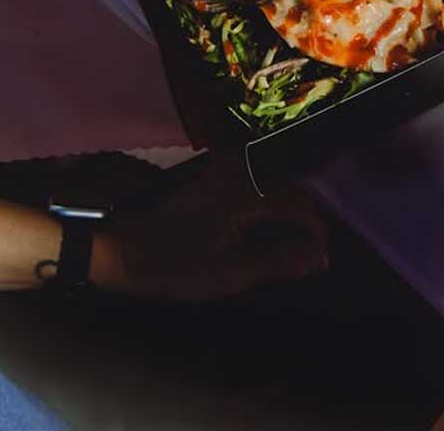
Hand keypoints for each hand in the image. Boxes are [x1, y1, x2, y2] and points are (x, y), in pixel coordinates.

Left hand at [91, 149, 328, 301]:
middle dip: (304, 222)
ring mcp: (223, 171)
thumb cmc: (175, 265)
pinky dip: (266, 208)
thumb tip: (321, 257)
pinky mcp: (212, 177)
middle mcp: (238, 171)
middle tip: (308, 255)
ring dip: (286, 214)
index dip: (317, 233)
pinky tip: (261, 232)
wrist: (122, 250)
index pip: (300, 205)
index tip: (320, 259)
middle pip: (289, 191)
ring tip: (288, 247)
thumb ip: (280, 262)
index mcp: (246, 192)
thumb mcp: (231, 273)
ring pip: (272, 187)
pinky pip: (253, 185)